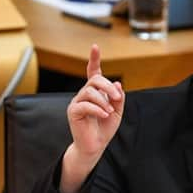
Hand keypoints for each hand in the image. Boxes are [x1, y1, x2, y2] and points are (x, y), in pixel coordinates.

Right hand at [60, 44, 124, 192]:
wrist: (96, 145)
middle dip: (108, 87)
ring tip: (109, 111)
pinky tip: (104, 115)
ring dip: (103, 100)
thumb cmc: (105, 128)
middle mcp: (85, 94)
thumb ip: (118, 98)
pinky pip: (85, 105)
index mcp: (95, 93)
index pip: (94, 73)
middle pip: (95, 80)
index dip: (94, 59)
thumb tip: (118, 84)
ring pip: (90, 92)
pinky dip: (97, 109)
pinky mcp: (73, 112)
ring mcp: (77, 102)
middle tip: (117, 97)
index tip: (95, 47)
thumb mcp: (117, 111)